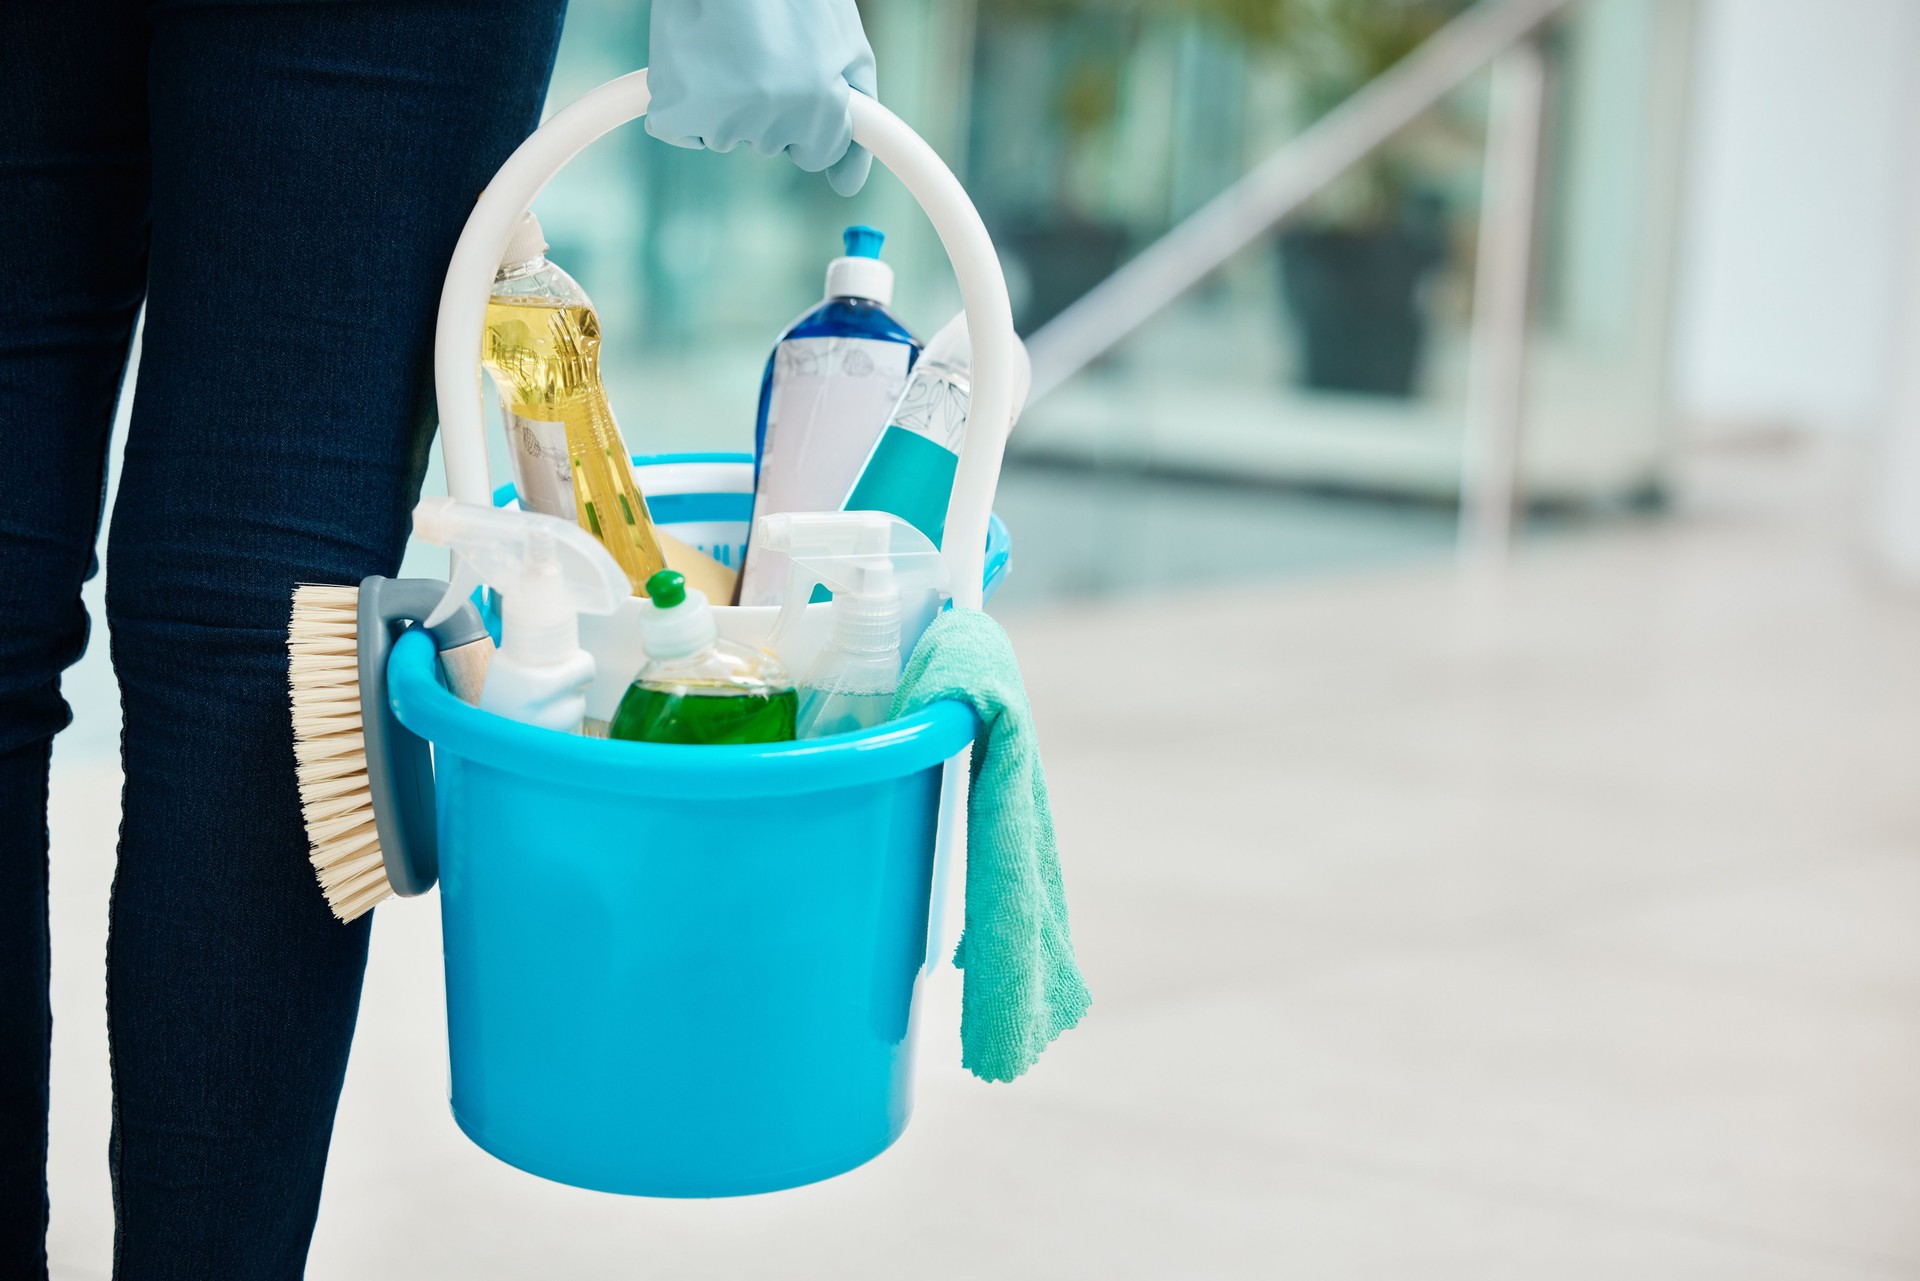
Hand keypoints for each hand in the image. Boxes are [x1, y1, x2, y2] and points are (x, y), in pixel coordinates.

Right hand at [644, 0, 876, 195]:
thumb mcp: (846, 49)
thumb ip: (859, 122)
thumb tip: (847, 186)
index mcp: (818, 105)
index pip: (818, 153)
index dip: (809, 114)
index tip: (797, 78)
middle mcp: (771, 120)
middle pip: (770, 143)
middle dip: (767, 103)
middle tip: (757, 46)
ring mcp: (721, 119)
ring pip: (726, 136)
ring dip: (724, 100)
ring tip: (725, 44)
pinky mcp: (675, 111)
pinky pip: (681, 131)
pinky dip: (683, 105)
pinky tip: (693, 62)